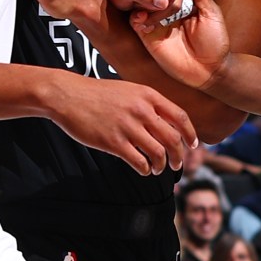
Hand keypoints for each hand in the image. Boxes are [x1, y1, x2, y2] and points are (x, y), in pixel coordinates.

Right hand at [42, 75, 192, 175]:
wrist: (68, 95)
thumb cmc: (96, 94)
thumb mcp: (128, 90)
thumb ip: (148, 103)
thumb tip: (166, 122)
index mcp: (148, 95)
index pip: (180, 117)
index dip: (190, 134)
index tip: (193, 145)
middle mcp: (141, 110)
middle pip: (173, 139)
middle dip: (179, 156)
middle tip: (177, 165)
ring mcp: (128, 126)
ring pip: (158, 153)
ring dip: (162, 165)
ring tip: (158, 169)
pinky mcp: (113, 142)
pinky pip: (138, 161)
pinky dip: (145, 169)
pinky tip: (143, 170)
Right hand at [129, 0, 232, 93]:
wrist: (210, 69)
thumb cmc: (215, 41)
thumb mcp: (211, 13)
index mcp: (184, 4)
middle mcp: (169, 12)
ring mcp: (158, 25)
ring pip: (143, 7)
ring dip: (143, 1)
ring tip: (148, 0)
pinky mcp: (149, 38)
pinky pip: (137, 25)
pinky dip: (136, 17)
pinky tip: (142, 15)